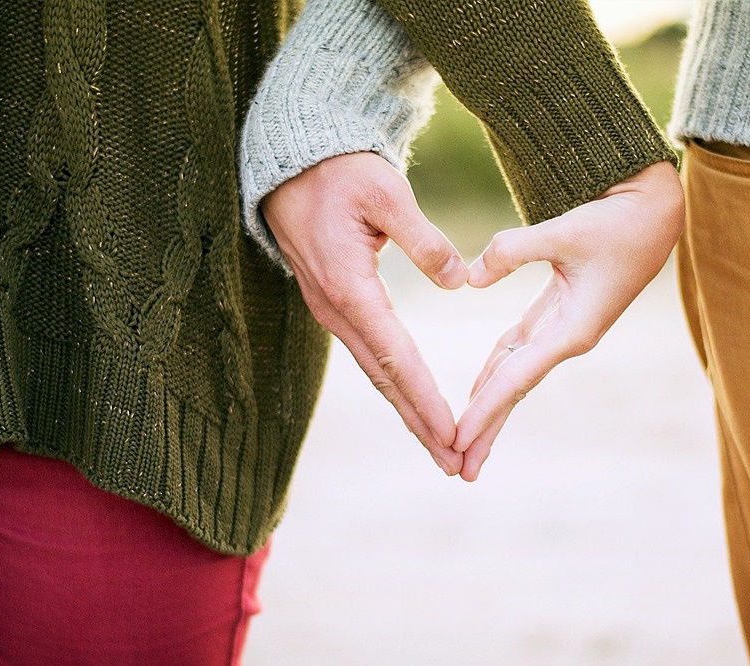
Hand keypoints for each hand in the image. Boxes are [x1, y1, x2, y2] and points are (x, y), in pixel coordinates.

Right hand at [260, 152, 468, 474]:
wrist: (291, 163)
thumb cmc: (339, 172)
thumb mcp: (385, 192)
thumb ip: (423, 238)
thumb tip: (459, 281)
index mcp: (349, 286)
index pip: (396, 356)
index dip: (426, 398)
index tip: (453, 433)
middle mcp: (336, 309)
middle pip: (385, 379)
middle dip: (420, 424)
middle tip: (454, 463)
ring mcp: (331, 310)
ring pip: (376, 372)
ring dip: (408, 411)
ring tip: (441, 446)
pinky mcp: (335, 304)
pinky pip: (369, 354)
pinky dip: (395, 384)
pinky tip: (413, 402)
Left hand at [455, 161, 684, 480]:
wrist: (655, 212)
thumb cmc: (618, 222)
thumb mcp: (565, 231)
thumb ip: (512, 251)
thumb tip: (469, 278)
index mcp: (573, 330)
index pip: (516, 380)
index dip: (484, 411)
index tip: (457, 441)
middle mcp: (567, 338)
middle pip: (514, 390)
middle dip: (486, 429)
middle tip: (457, 468)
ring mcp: (564, 328)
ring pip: (515, 374)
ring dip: (489, 406)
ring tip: (463, 440)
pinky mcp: (560, 312)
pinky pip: (520, 350)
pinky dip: (497, 370)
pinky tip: (479, 389)